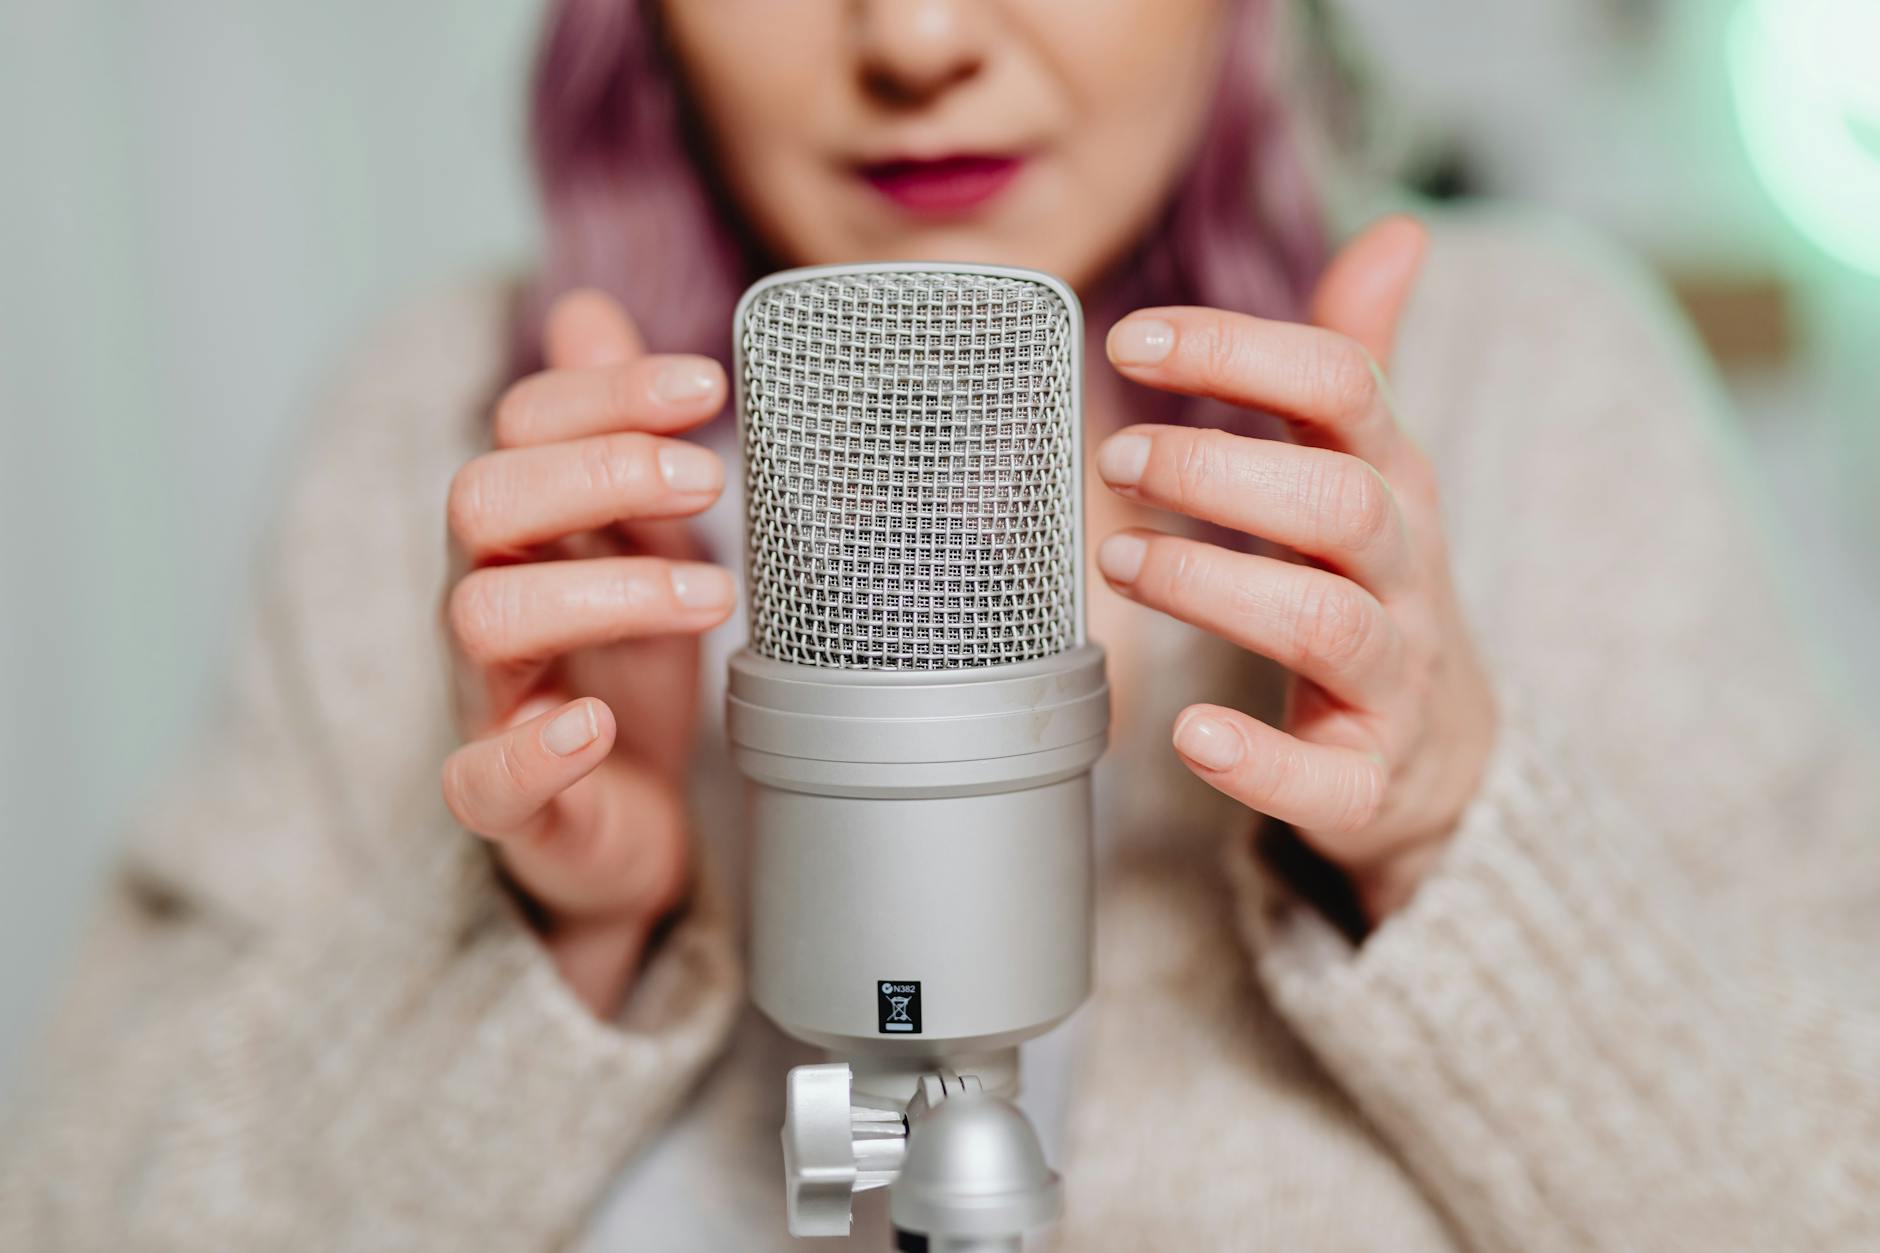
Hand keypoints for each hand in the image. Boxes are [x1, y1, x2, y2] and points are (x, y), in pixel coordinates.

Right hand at [439, 290, 731, 1014]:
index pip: (524, 423)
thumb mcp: (642, 538)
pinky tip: (598, 727)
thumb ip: (617, 438)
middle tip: (709, 479)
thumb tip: (586, 308)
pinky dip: (537, 752)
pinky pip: (481, 780)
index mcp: (526, 529)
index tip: (711, 382)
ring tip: (714, 597)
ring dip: (604, 592)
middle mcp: (488, 597)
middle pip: (480, 495)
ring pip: (480, 615)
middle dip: (598, 469)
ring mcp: (488, 699)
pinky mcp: (508, 801)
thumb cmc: (631, 667)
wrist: (636, 818)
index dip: (608, 391)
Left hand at [1094, 217, 1495, 922]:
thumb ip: (1360, 360)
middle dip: (1224, 473)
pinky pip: (1326, 777)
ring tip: (1123, 563)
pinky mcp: (1367, 781)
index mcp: (1393, 483)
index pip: (1343, 387)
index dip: (1241, 352)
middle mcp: (1403, 573)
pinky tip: (1190, 736)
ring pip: (1326, 625)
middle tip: (1118, 460)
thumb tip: (1399, 230)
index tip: (1132, 340)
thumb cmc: (1374, 590)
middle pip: (1339, 502)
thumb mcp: (1377, 471)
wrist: (1445, 757)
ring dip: (1219, 589)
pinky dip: (1258, 759)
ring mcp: (1393, 680)